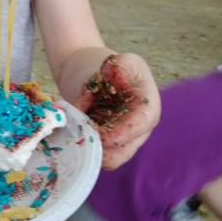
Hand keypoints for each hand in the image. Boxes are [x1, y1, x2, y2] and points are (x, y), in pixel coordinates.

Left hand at [75, 53, 159, 169]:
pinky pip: (94, 156)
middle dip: (99, 144)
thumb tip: (116, 75)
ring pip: (107, 159)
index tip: (97, 129)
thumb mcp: (122, 61)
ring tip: (75, 125)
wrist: (98, 79)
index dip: (119, 132)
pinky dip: (82, 145)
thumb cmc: (114, 70)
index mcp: (148, 110)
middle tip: (78, 129)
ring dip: (88, 145)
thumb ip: (122, 65)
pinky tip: (73, 128)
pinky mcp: (106, 149)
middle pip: (122, 152)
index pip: (139, 126)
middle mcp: (139, 132)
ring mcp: (123, 144)